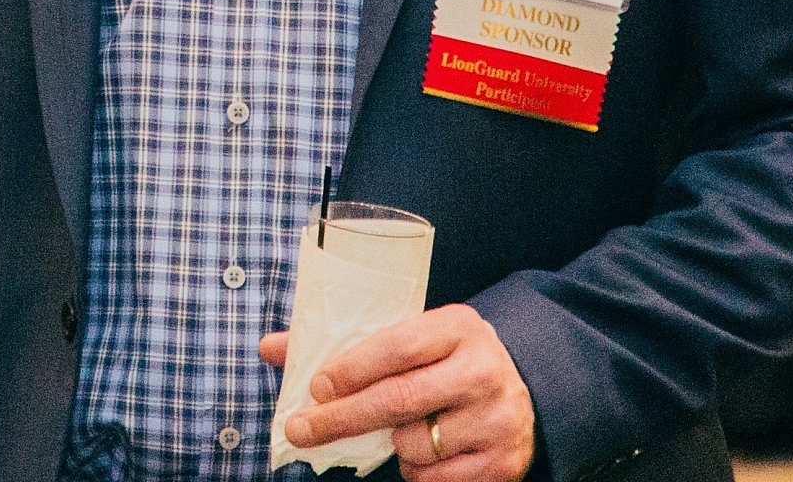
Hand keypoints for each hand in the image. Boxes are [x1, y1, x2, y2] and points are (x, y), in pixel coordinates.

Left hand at [259, 304, 535, 480]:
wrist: (523, 389)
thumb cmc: (446, 360)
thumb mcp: (413, 337)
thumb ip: (346, 343)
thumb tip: (269, 347)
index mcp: (458, 326)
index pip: (397, 346)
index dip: (352, 368)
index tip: (315, 386)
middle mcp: (481, 369)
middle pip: (398, 399)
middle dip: (341, 419)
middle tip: (301, 430)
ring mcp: (494, 418)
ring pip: (413, 444)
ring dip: (391, 445)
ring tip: (405, 427)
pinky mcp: (500, 463)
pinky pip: (434, 479)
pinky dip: (416, 470)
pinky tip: (428, 449)